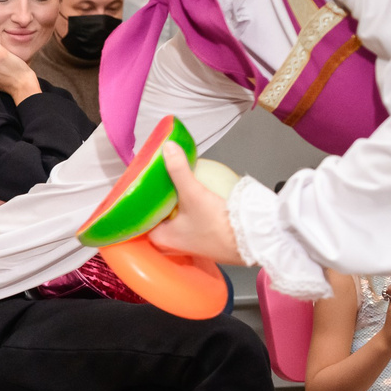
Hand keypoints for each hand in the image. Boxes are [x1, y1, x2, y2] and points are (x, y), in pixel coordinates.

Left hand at [146, 145, 241, 264]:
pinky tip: (191, 192)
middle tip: (153, 178)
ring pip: (173, 218)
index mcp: (159, 238)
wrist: (252, 240)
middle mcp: (170, 244)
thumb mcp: (194, 194)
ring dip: (172, 202)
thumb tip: (167, 146)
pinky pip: (188, 219)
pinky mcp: (202, 239)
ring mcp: (187, 242)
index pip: (140, 217)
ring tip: (169, 181)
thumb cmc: (218, 225)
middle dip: (156, 199)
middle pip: (157, 216)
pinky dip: (186, 207)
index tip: (138, 183)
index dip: (138, 200)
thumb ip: (179, 170)